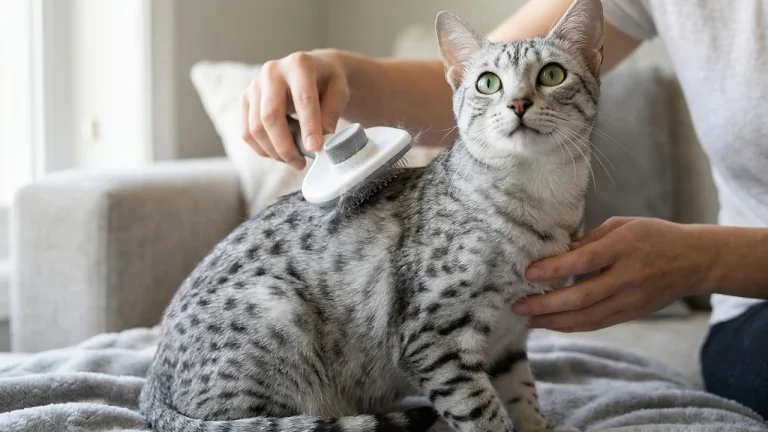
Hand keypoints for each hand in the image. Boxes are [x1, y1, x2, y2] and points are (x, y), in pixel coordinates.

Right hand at [241, 49, 350, 169]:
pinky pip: (246, 132)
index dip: (309, 127)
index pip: (303, 100)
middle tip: (301, 163)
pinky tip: (279, 152)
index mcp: (299, 65)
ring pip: (255, 128)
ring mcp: (255, 85)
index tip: (315, 149)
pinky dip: (262, 149)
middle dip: (285, 146)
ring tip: (294, 160)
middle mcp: (272, 72)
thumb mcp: (340, 92)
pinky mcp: (245, 99)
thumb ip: (331, 112)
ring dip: (274, 151)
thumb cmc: (328, 82)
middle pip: (270, 116)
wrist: (313, 71)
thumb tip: (322, 138)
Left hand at [513, 217, 716, 331]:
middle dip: (546, 304)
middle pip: (582, 296)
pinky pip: (598, 323)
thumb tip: (558, 252)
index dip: (555, 269)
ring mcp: (632, 299)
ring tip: (528, 319)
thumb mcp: (622, 225)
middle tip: (518, 305)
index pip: (584, 260)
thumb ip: (590, 239)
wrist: (695, 260)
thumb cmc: (654, 236)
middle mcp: (628, 276)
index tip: (528, 272)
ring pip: (588, 317)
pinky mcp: (633, 313)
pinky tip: (552, 324)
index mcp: (624, 247)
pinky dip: (573, 326)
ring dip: (554, 321)